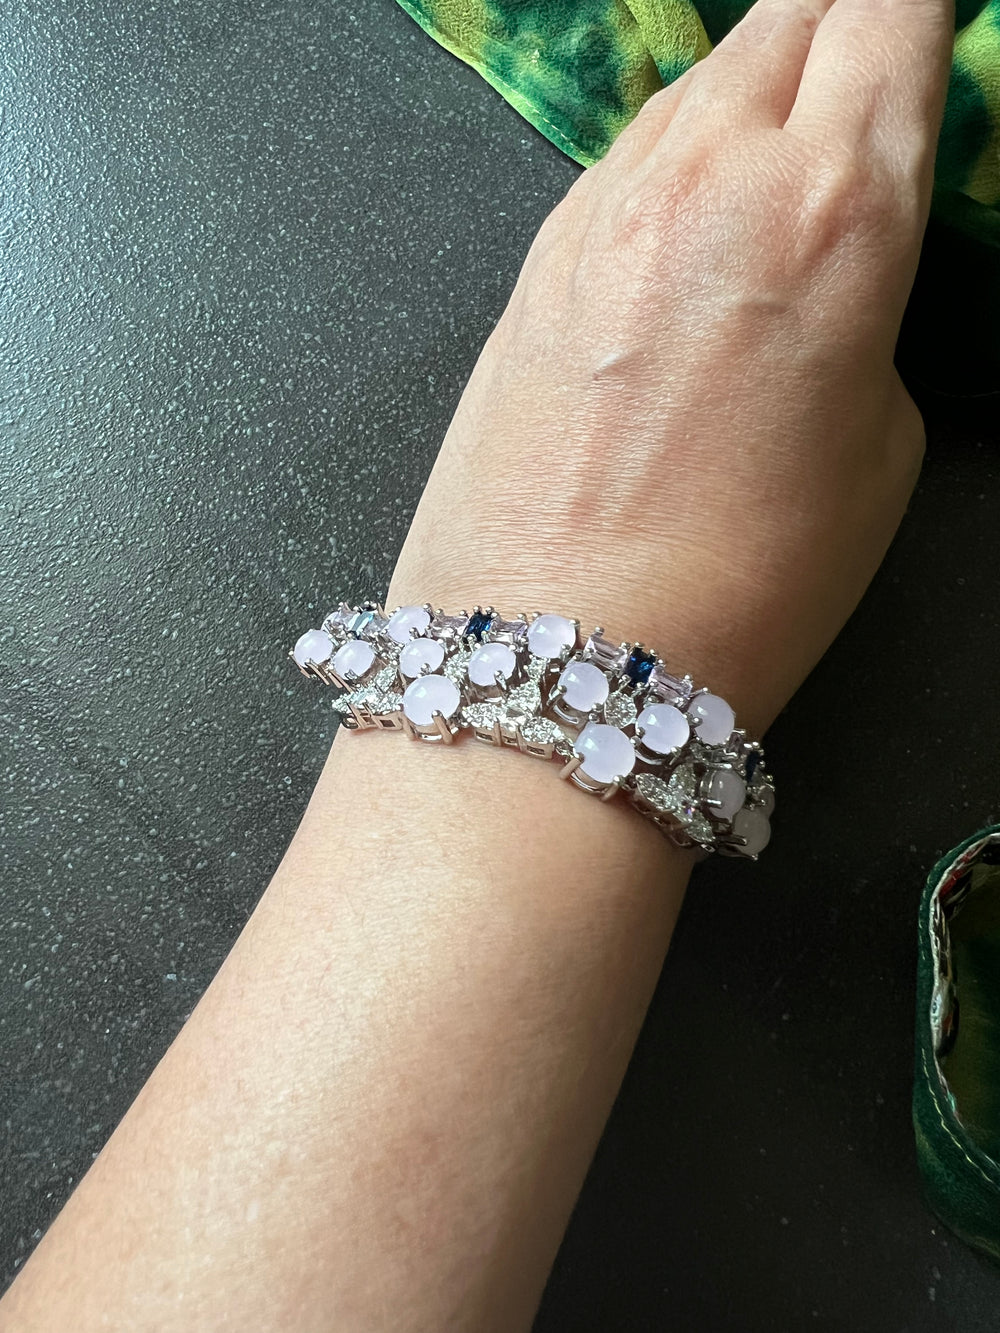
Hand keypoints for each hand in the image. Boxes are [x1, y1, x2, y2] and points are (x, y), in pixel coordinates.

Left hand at [386, 0, 953, 737]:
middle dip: (841, 30)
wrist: (553, 651)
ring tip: (779, 161)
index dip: (916, 18)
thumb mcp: (880, 444)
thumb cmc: (740, 583)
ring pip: (700, 79)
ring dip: (754, 91)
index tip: (926, 44)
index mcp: (834, 207)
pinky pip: (625, 158)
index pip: (891, 11)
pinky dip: (675, 160)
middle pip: (793, 14)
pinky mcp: (534, 255)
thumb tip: (841, 267)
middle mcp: (710, 174)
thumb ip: (868, 310)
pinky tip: (691, 225)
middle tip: (864, 82)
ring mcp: (603, 206)